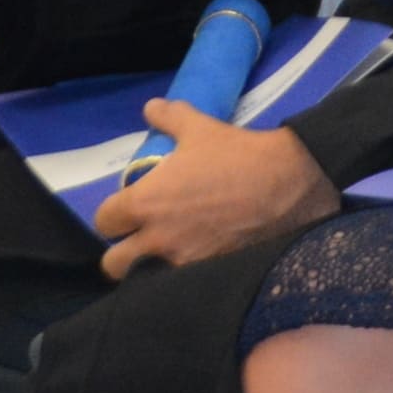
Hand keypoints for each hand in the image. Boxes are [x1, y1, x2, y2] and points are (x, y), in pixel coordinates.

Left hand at [93, 113, 338, 276]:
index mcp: (145, 203)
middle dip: (121, 252)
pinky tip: (195, 260)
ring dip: (148, 268)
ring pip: (144, 280)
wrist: (288, 184)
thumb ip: (169, 117)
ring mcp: (183, 263)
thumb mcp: (199, 127)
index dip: (113, 216)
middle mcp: (157, 240)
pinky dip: (181, 276)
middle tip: (140, 238)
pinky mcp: (209, 275)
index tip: (127, 211)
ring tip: (166, 253)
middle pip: (113, 264)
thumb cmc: (236, 155)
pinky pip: (181, 284)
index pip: (104, 222)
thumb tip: (151, 108)